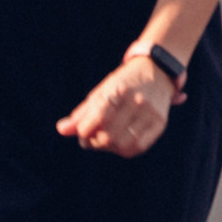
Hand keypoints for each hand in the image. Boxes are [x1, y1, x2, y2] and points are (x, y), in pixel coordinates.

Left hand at [58, 51, 174, 157]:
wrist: (156, 72)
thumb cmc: (122, 84)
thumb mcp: (100, 93)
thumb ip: (81, 113)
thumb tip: (61, 130)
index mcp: (119, 89)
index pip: (97, 118)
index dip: (84, 131)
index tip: (82, 132)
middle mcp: (137, 101)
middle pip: (109, 135)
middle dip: (95, 141)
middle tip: (90, 138)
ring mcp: (150, 113)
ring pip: (123, 145)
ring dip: (108, 147)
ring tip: (104, 140)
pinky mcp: (160, 124)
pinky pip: (138, 147)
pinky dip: (124, 149)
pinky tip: (118, 142)